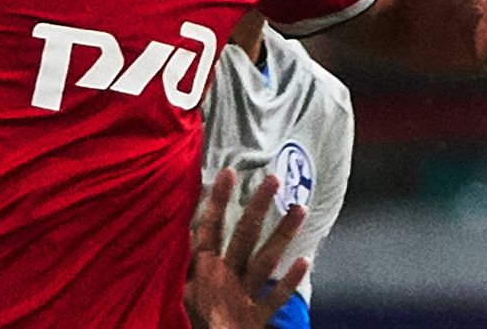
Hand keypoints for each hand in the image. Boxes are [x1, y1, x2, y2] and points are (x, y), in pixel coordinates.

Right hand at [183, 169, 308, 328]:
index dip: (219, 200)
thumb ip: (187, 260)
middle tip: (274, 180)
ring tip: (300, 208)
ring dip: (283, 234)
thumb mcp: (181, 286)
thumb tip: (185, 229)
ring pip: (265, 260)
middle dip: (258, 207)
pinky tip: (306, 260)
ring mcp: (244, 294)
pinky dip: (291, 280)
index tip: (228, 172)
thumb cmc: (194, 316)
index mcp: (203, 268)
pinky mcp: (258, 314)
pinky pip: (276, 296)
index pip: (211, 227)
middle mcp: (225, 276)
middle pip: (244, 236)